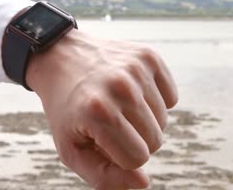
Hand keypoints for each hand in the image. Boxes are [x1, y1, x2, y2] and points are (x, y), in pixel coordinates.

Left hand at [26, 30, 177, 188]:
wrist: (60, 59)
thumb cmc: (67, 110)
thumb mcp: (72, 148)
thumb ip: (104, 175)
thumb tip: (143, 183)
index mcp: (98, 113)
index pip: (138, 159)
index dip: (121, 156)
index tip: (102, 140)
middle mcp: (120, 88)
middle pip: (155, 140)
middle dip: (134, 139)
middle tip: (109, 122)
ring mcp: (136, 69)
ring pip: (164, 121)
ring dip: (144, 120)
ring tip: (118, 104)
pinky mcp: (149, 56)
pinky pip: (172, 98)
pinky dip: (156, 101)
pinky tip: (132, 91)